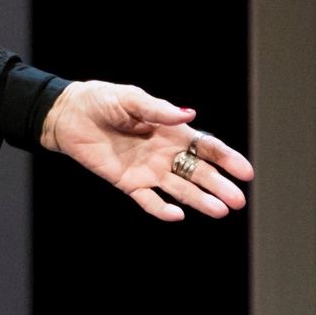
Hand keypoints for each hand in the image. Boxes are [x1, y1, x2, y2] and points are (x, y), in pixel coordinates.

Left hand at [42, 80, 253, 220]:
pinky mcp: (128, 182)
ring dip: (200, 200)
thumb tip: (189, 114)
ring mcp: (148, 170)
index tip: (246, 173)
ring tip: (219, 211)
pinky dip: (162, 209)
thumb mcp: (131, 99)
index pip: (207, 148)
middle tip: (238, 201)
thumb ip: (158, 110)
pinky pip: (148, 200)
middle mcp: (166, 154)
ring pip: (180, 189)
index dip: (228, 160)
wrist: (68, 114)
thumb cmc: (102, 101)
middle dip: (219, 186)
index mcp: (173, 132)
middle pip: (199, 173)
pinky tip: (176, 215)